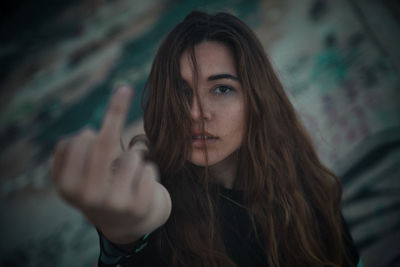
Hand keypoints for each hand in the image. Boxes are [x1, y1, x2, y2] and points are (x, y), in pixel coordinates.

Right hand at [51, 86, 170, 243]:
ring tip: (129, 175)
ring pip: (132, 156)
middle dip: (116, 110)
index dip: (99, 119)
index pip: (77, 143)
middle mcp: (87, 197)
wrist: (128, 224)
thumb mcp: (81, 173)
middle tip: (123, 89)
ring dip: (135, 158)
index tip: (118, 93)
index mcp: (67, 187)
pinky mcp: (139, 206)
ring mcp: (114, 203)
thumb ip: (76, 150)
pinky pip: (150, 168)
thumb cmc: (103, 188)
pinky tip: (142, 185)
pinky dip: (149, 171)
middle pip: (102, 144)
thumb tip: (89, 133)